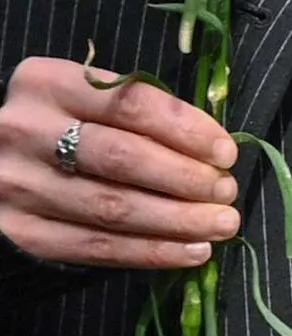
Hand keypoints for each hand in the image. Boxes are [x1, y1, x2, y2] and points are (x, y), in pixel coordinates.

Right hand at [0, 60, 240, 273]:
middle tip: (227, 191)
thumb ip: (138, 114)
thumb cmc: (61, 124)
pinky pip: (96, 246)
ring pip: (112, 207)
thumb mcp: (87, 100)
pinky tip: (192, 251)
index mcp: (46, 84)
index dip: (186, 130)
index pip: (129, 104)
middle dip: (186, 178)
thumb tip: (214, 152)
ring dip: (178, 220)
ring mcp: (18, 184)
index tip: (226, 153)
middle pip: (122, 158)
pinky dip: (152, 252)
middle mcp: (24, 131)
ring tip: (222, 224)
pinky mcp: (21, 230)